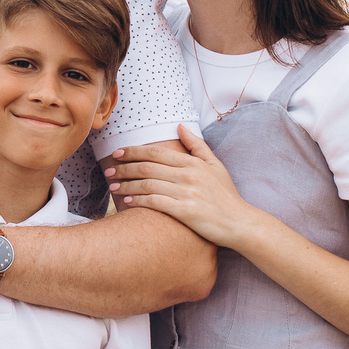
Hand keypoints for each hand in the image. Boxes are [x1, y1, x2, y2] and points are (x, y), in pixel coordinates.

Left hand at [104, 127, 258, 248]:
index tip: (117, 153)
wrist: (239, 222)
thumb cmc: (226, 195)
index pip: (156, 153)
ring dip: (126, 184)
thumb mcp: (215, 165)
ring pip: (148, 184)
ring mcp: (187, 193)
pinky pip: (155, 202)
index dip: (134, 152)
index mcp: (193, 163)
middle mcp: (189, 175)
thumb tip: (180, 126)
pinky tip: (127, 201)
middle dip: (124, 167)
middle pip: (148, 167)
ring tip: (113, 186)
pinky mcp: (186, 212)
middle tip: (108, 170)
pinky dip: (139, 200)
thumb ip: (197, 145)